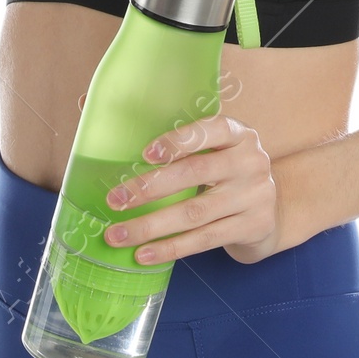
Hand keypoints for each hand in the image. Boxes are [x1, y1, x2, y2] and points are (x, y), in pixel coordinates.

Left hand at [101, 115, 290, 266]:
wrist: (271, 211)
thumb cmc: (224, 171)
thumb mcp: (211, 148)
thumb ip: (168, 135)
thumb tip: (88, 104)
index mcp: (237, 133)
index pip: (209, 130)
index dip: (177, 141)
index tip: (145, 155)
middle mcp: (250, 161)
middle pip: (196, 173)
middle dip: (150, 188)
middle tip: (115, 200)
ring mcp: (255, 196)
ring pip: (195, 213)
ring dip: (151, 226)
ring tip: (117, 235)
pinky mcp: (252, 227)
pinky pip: (204, 240)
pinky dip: (170, 248)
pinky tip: (143, 254)